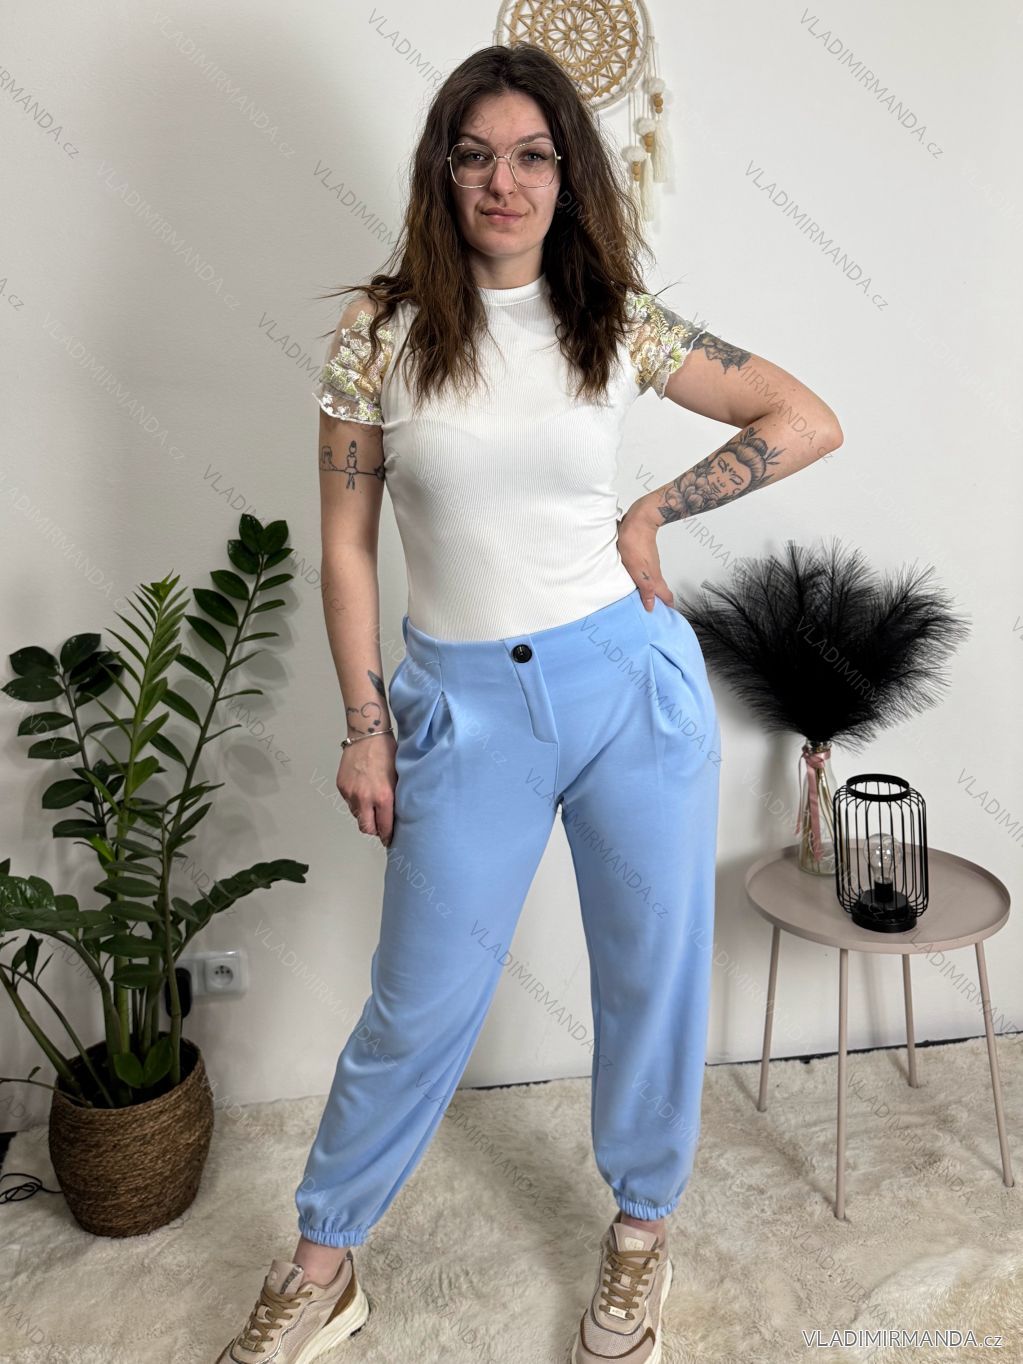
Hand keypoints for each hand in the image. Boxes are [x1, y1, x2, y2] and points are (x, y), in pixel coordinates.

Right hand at [337, 731, 398, 846]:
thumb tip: (394, 816)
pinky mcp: (342, 787)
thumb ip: (394, 799)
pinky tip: (363, 789)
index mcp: (383, 798)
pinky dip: (356, 800)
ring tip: (372, 802)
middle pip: (366, 828)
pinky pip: (349, 801)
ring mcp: (351, 793)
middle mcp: (365, 799)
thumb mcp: (397, 778)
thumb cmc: (388, 753)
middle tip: (380, 825)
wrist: (367, 735)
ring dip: (365, 813)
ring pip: (357, 815)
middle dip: (374, 830)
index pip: (384, 828)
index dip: (387, 836)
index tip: (389, 839)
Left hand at [616, 497, 674, 611]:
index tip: (667, 618)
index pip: (666, 596)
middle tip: (653, 612)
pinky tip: (636, 582)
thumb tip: (651, 606)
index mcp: (653, 578)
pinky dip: (644, 581)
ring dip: (650, 592)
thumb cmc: (634, 542)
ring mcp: (650, 563)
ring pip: (652, 581)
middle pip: (660, 590)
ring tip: (643, 601)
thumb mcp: (637, 570)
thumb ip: (645, 588)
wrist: (639, 520)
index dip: (667, 607)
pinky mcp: (645, 556)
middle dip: (658, 602)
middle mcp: (654, 572)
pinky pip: (646, 573)